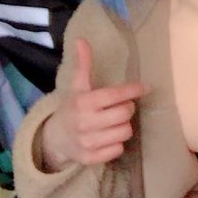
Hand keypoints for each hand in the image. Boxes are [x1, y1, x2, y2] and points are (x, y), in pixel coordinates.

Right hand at [38, 38, 148, 170]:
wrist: (54, 138)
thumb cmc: (72, 108)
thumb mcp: (77, 86)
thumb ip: (83, 64)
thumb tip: (81, 39)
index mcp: (83, 102)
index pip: (115, 95)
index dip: (133, 90)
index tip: (144, 87)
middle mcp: (85, 122)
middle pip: (125, 114)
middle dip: (127, 108)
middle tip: (122, 106)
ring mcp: (88, 142)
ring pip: (125, 132)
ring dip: (124, 126)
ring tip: (115, 122)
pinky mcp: (91, 158)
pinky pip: (118, 150)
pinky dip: (117, 143)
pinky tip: (109, 137)